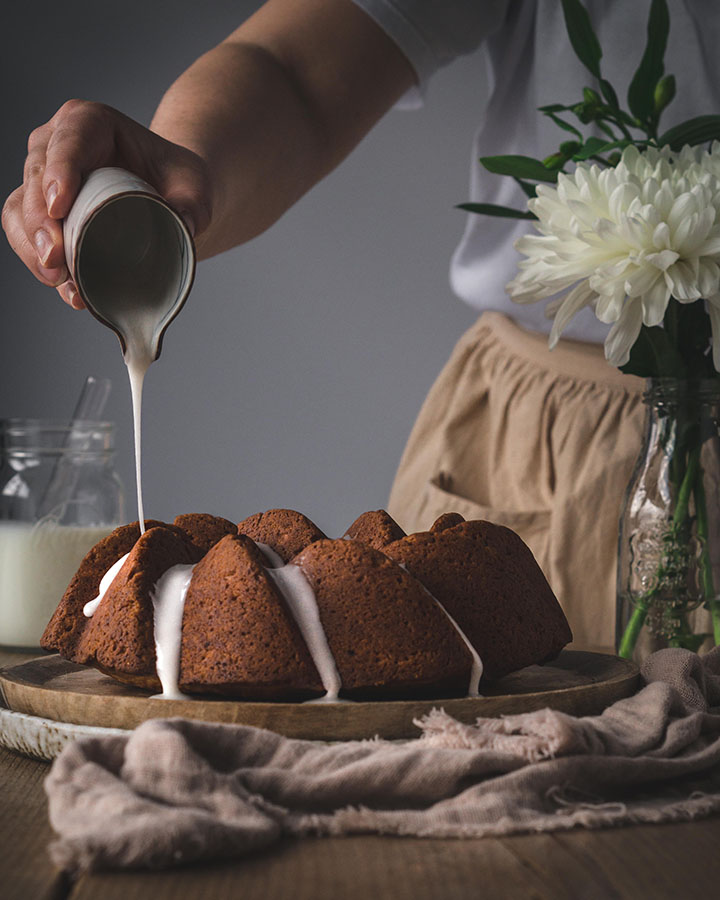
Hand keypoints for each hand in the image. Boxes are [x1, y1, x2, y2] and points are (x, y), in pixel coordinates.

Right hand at [2, 99, 211, 308]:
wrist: (168, 196)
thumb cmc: (177, 182)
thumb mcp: (194, 189)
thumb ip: (192, 207)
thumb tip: (182, 228)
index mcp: (92, 122)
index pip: (69, 142)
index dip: (60, 173)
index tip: (60, 208)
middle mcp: (56, 143)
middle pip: (36, 177)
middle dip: (40, 220)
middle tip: (56, 258)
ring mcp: (43, 177)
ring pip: (21, 207)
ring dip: (32, 246)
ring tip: (57, 279)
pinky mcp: (39, 210)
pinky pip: (23, 232)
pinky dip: (35, 260)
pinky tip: (61, 286)